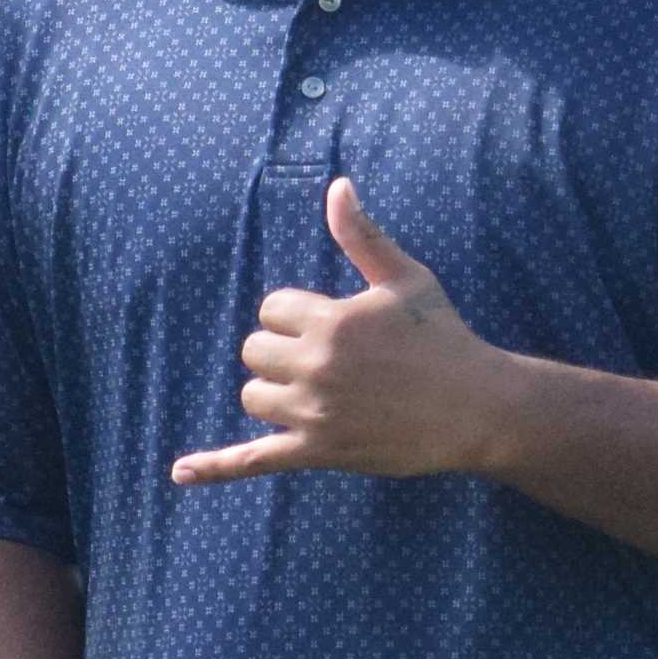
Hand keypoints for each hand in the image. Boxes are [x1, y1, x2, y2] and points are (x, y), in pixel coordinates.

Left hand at [175, 177, 539, 489]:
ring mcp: (313, 413)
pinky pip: (254, 460)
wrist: (477, 409)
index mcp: (331, 321)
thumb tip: (337, 186)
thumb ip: (361, 236)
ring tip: (314, 390)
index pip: (271, 309)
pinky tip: (180, 472)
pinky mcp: (317, 452)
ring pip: (253, 396)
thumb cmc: (443, 337)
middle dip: (279, 350)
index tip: (333, 323)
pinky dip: (215, 468)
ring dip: (272, 391)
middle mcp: (316, 367)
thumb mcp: (404, 279)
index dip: (296, 314)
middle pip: (253, 351)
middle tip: (323, 357)